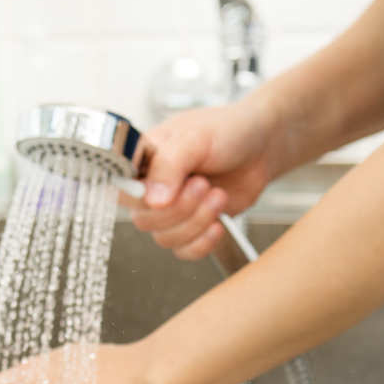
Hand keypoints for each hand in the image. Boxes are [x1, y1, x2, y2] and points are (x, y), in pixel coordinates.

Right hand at [126, 98, 272, 259]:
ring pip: (165, 239)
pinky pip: (184, 251)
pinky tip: (219, 223)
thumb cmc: (227, 131)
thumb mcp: (196, 138)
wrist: (260, 148)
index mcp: (142, 160)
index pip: (123, 190)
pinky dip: (203, 242)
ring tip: (218, 195)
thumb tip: (152, 200)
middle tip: (204, 184)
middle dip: (180, 208)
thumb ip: (169, 165)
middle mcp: (151, 187)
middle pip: (144, 220)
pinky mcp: (191, 228)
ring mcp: (171, 211)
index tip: (170, 189)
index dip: (143, 197)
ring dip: (196, 222)